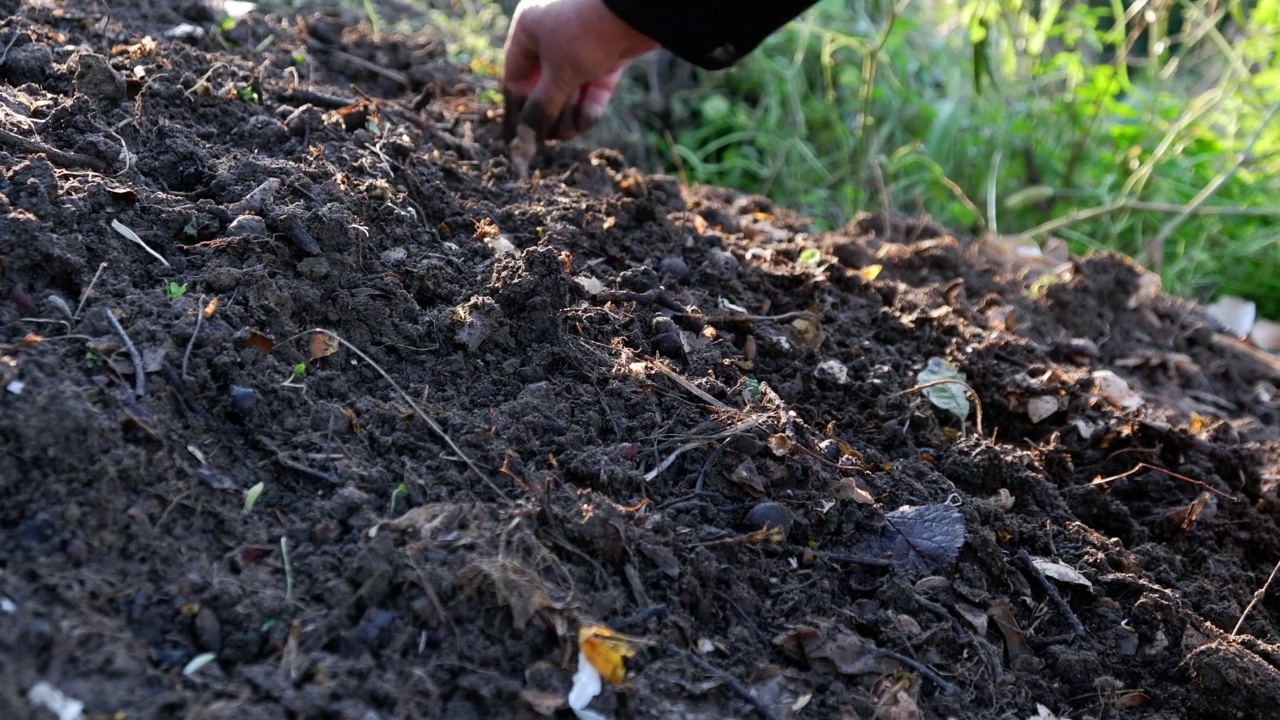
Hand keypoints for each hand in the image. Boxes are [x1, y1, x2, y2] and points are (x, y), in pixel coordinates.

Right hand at [502, 0, 657, 141]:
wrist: (636, 12)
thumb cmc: (585, 35)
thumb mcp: (559, 75)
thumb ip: (541, 107)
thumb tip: (523, 138)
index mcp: (529, 30)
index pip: (515, 77)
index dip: (517, 109)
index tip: (518, 138)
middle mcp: (551, 35)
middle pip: (544, 86)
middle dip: (550, 113)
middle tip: (551, 139)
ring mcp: (581, 45)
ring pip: (570, 88)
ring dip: (569, 113)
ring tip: (570, 132)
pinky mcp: (607, 54)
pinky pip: (592, 85)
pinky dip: (589, 104)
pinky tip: (585, 122)